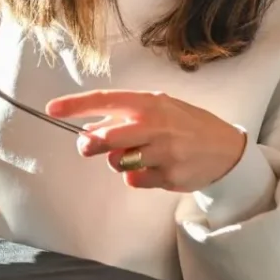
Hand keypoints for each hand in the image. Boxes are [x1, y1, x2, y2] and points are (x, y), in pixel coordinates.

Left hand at [46, 90, 247, 192]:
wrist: (226, 149)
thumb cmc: (188, 125)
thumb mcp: (162, 107)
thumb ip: (129, 115)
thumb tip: (92, 126)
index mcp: (150, 103)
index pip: (105, 100)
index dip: (75, 105)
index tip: (52, 109)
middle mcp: (155, 125)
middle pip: (105, 138)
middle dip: (90, 144)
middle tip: (88, 145)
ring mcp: (163, 152)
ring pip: (118, 162)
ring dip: (119, 161)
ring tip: (139, 155)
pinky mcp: (168, 175)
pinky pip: (135, 180)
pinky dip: (137, 176)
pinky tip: (156, 168)